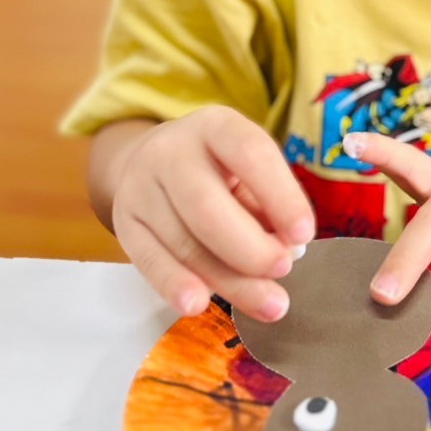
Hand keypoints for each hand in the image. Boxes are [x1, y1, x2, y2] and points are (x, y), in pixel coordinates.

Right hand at [112, 107, 314, 320]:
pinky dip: (175, 285)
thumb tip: (287, 253)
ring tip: (269, 303)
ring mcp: (140, 187)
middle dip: (251, 248)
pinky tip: (199, 304)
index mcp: (215, 125)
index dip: (280, 196)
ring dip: (230, 280)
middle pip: (207, 206)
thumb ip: (268, 206)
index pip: (250, 153)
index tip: (304, 235)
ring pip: (184, 242)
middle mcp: (170, 150)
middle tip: (283, 269)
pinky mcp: (125, 224)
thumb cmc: (219, 168)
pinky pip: (150, 261)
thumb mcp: (249, 169)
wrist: (153, 159)